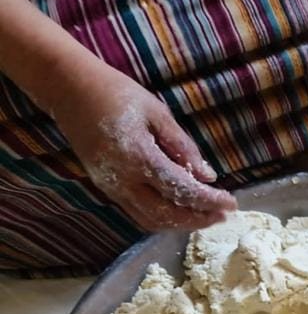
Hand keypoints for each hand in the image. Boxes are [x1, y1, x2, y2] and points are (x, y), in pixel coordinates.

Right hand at [53, 65, 236, 230]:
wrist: (70, 90)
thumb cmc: (117, 93)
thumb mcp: (156, 112)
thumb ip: (183, 146)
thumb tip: (208, 175)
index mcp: (139, 157)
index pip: (182, 190)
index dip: (209, 201)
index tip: (231, 203)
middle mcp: (125, 180)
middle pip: (168, 215)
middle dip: (199, 219)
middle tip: (222, 215)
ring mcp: (113, 188)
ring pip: (152, 221)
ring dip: (181, 224)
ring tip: (205, 216)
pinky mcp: (108, 190)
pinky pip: (138, 215)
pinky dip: (163, 219)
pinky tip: (180, 211)